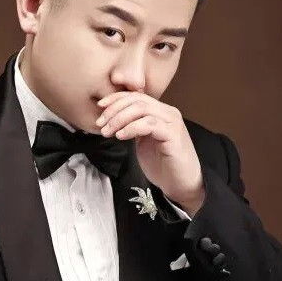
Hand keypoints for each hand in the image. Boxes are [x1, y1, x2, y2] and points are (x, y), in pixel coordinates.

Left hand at [95, 91, 204, 215]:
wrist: (181, 184)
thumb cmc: (162, 165)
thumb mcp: (142, 141)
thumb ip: (132, 126)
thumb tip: (111, 118)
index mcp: (160, 112)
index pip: (136, 96)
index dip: (116, 98)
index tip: (99, 106)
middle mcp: (168, 113)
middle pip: (137, 100)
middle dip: (114, 110)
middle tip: (101, 124)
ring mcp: (172, 123)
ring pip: (142, 109)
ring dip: (120, 119)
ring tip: (108, 132)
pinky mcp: (173, 135)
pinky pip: (149, 124)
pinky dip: (132, 128)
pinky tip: (121, 136)